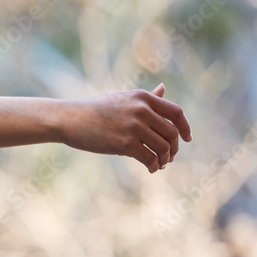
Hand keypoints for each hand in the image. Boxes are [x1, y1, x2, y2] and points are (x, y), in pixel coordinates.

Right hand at [63, 84, 192, 172]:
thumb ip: (146, 96)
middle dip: (174, 148)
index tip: (187, 139)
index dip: (185, 127)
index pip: (176, 113)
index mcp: (143, 98)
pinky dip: (154, 166)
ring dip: (165, 159)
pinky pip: (149, 158)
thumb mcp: (121, 97)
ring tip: (160, 164)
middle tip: (170, 157)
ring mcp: (133, 127)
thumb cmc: (94, 109)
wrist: (69, 119)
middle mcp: (141, 110)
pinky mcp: (124, 143)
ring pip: (163, 147)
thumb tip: (163, 88)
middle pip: (172, 133)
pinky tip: (151, 169)